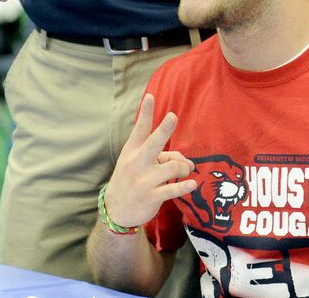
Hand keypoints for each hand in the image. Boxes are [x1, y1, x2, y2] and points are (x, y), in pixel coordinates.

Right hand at [104, 94, 196, 229]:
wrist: (115, 211)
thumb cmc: (132, 178)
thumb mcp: (139, 163)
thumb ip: (164, 156)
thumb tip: (186, 162)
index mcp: (132, 150)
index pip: (140, 128)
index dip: (146, 112)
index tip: (150, 96)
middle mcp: (137, 163)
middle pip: (153, 143)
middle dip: (163, 130)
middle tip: (173, 116)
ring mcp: (144, 181)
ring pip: (173, 167)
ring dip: (184, 168)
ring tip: (184, 171)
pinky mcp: (151, 197)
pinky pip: (172, 189)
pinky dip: (184, 186)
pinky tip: (193, 184)